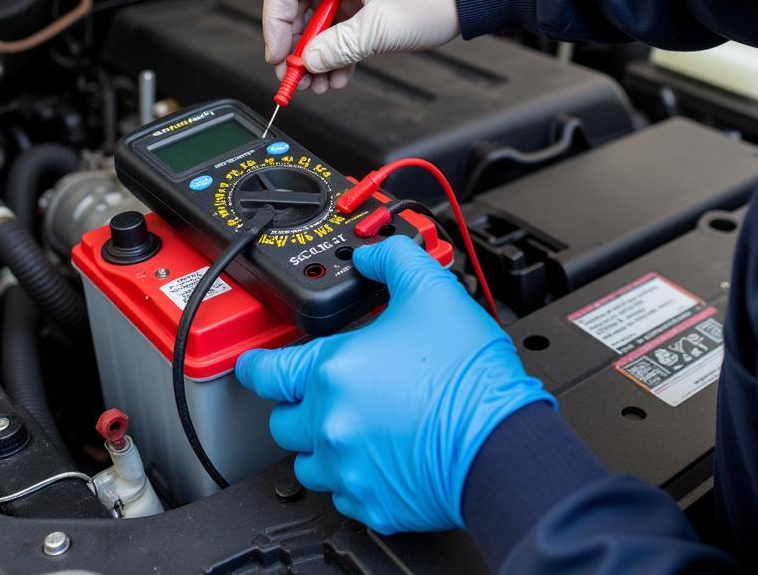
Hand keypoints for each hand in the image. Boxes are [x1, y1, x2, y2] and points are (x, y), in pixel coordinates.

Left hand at [235, 236, 553, 533]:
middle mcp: (331, 423)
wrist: (500, 440)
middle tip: (329, 389)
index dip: (256, 364)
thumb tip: (373, 253)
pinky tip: (380, 453)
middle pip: (283, 420)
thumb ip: (393, 260)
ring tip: (356, 423)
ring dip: (322, 442)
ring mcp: (348, 469)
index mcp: (334, 372)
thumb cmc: (468, 375)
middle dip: (299, 403)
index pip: (266, 372)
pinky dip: (352, 476)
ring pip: (307, 462)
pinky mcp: (372, 503)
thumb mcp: (432, 291)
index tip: (257, 364)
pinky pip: (342, 494)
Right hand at [262, 0, 459, 92]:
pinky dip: (338, 45)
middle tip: (299, 78)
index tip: (280, 57)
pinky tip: (339, 71)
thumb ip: (338, 48)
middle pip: (298, 3)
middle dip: (299, 45)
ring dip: (319, 51)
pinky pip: (340, 19)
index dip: (275, 24)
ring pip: (319, 16)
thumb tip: (308, 62)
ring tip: (322, 82)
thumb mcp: (381, 29)